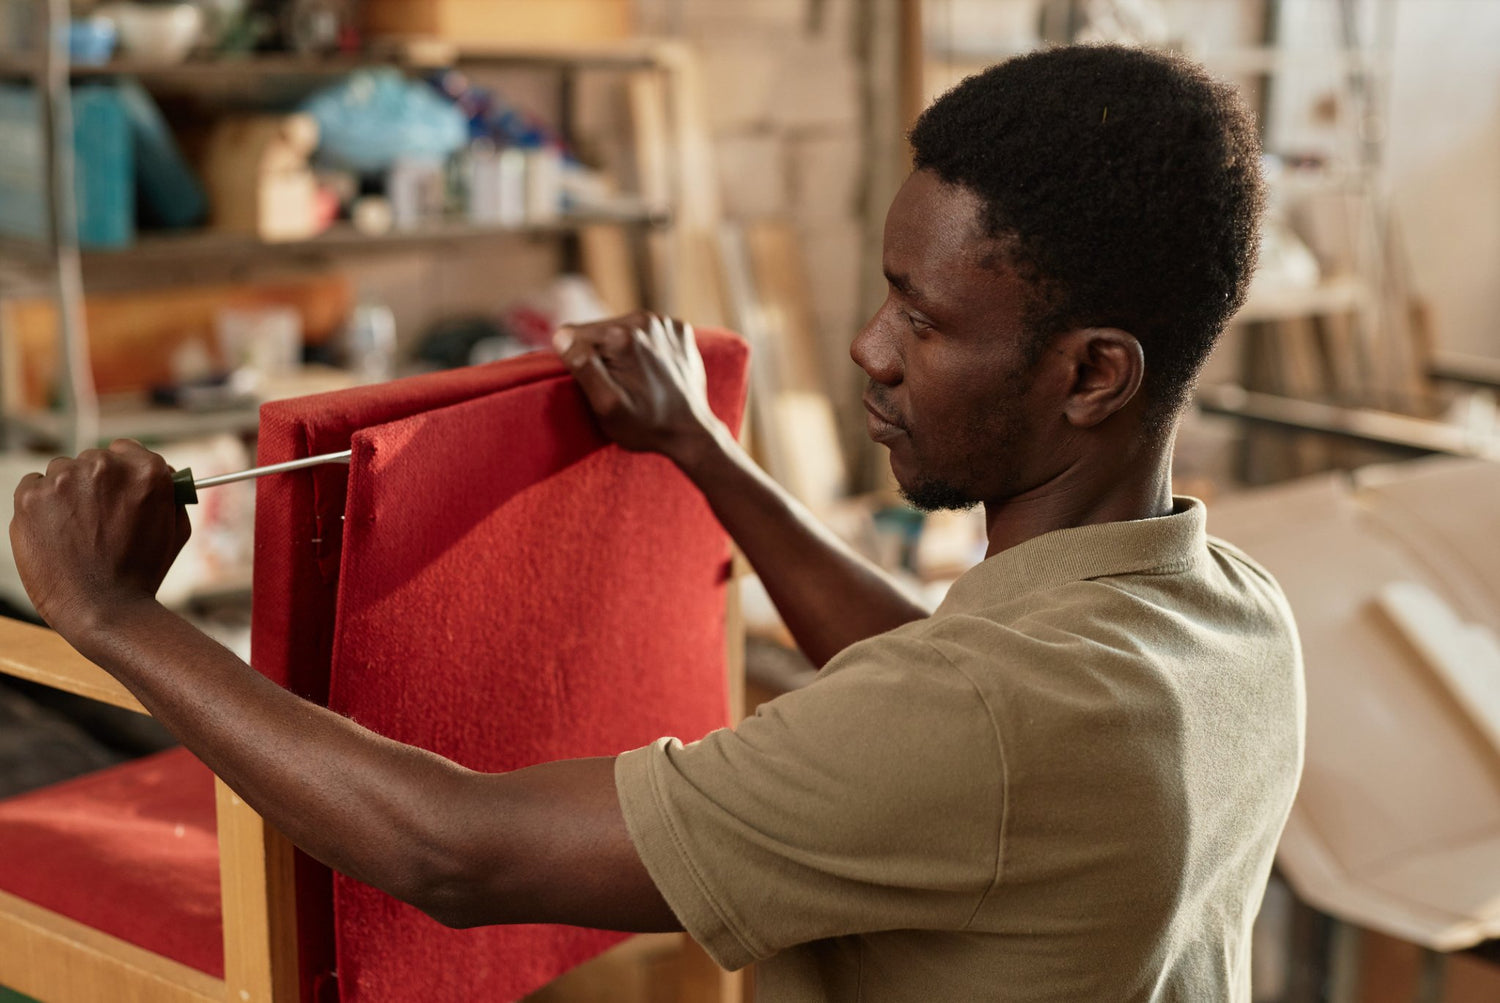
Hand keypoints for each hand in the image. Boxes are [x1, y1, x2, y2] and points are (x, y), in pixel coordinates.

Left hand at [10, 439, 189, 634]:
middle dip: (94, 485)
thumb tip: (164, 473)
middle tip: (97, 519)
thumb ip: (169, 494)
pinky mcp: (30, 496)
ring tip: (76, 531)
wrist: (102, 608)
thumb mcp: (176, 529)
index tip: (117, 489)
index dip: (122, 472)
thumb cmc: (142, 573)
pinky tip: (54, 531)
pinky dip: (40, 505)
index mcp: (146, 471)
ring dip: (67, 494)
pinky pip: (32, 486)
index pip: (126, 449)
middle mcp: (105, 467)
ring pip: (61, 472)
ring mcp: (64, 479)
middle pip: (92, 460)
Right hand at [553, 311, 723, 468]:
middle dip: (600, 355)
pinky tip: (654, 370)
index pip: (571, 334)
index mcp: (620, 336)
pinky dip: (647, 348)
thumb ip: (583, 368)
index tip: (596, 383)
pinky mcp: (679, 329)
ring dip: (622, 350)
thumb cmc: (645, 425)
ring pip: (621, 328)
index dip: (576, 361)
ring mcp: (665, 323)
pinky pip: (647, 332)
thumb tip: (562, 338)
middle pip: (598, 330)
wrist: (691, 433)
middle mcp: (643, 321)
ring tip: (637, 379)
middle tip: (618, 385)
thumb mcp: (606, 406)